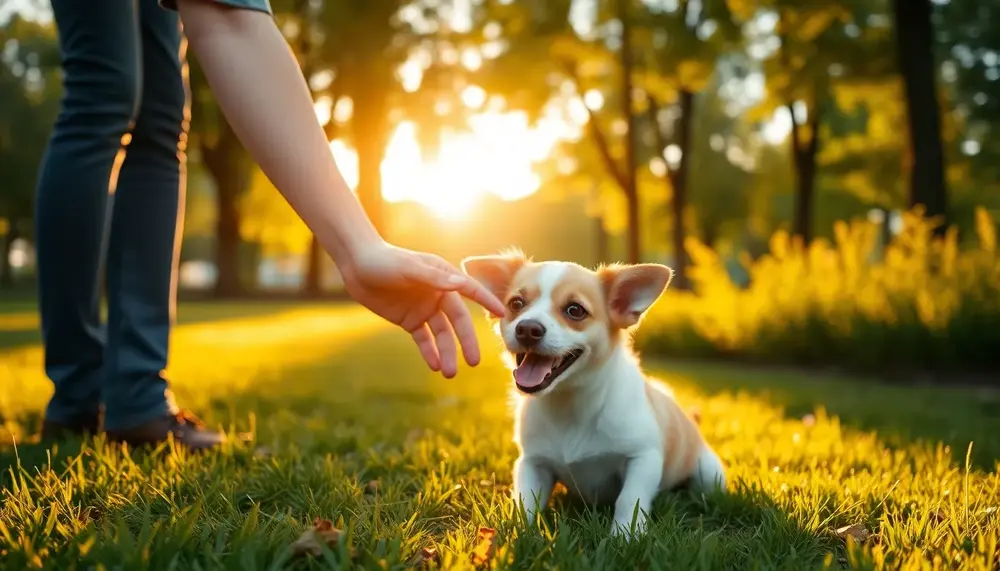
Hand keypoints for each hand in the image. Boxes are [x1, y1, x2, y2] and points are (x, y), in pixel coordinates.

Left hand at [339, 242, 505, 376]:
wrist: (356, 265)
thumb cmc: (384, 260)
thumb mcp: (408, 268)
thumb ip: (433, 278)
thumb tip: (460, 284)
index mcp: (443, 277)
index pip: (470, 291)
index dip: (486, 302)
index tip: (502, 314)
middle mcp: (438, 294)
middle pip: (458, 322)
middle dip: (466, 342)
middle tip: (474, 362)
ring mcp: (425, 308)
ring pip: (441, 335)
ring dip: (447, 353)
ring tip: (449, 373)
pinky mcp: (410, 320)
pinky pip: (424, 339)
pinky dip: (430, 353)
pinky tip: (435, 366)